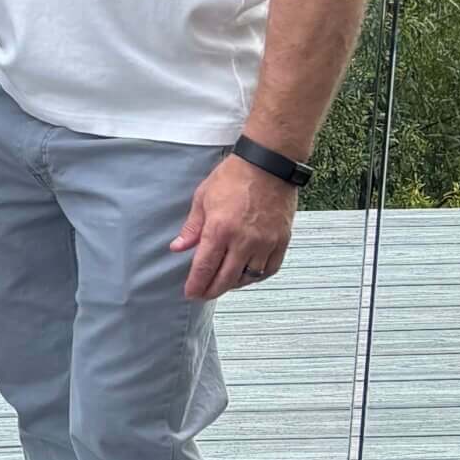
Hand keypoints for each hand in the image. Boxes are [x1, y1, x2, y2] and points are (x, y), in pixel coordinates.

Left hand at [171, 153, 299, 299]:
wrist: (268, 164)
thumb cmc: (233, 177)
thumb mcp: (202, 198)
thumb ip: (192, 227)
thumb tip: (178, 248)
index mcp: (220, 230)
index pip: (205, 267)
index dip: (196, 284)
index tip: (190, 293)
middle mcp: (243, 240)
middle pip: (226, 278)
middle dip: (212, 290)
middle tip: (203, 294)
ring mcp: (265, 242)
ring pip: (249, 277)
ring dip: (234, 284)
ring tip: (223, 284)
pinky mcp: (282, 240)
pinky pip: (270, 268)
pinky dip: (258, 276)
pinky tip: (248, 276)